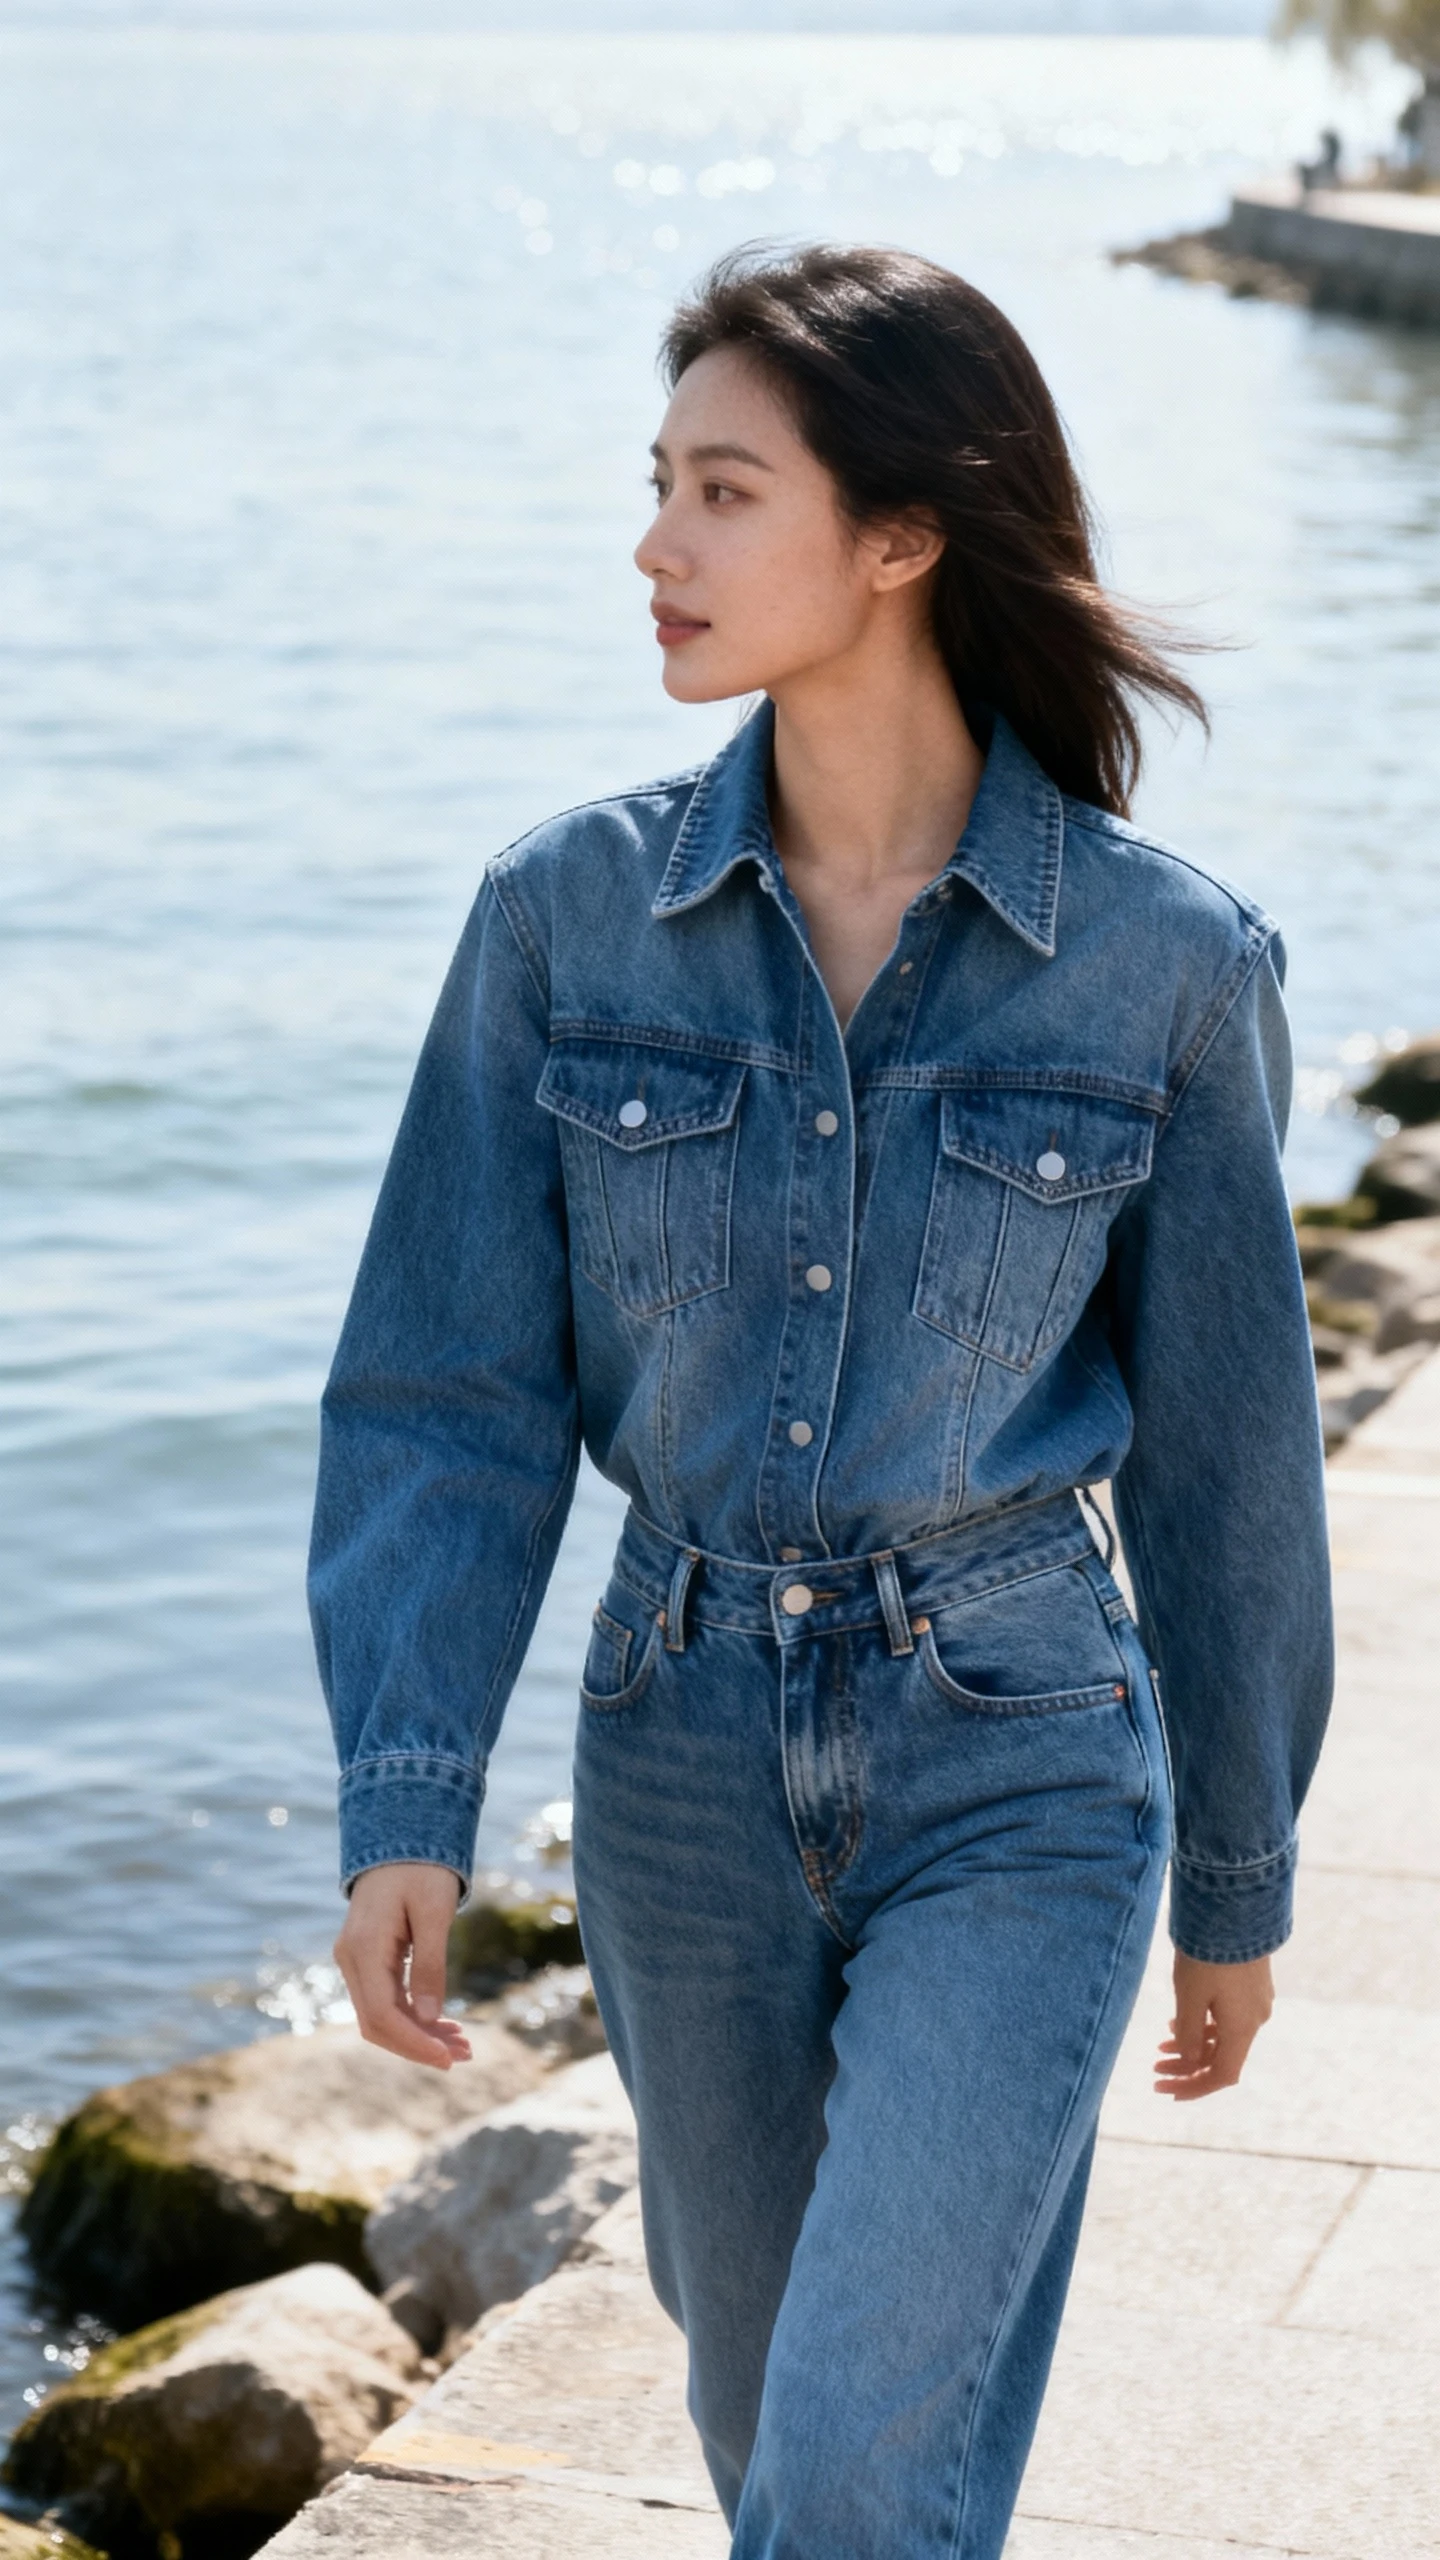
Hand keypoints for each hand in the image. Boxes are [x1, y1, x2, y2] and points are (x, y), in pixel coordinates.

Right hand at [334, 1862, 472, 2069]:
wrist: (400, 1837)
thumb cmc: (421, 1869)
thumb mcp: (435, 1913)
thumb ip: (430, 1964)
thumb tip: (428, 2017)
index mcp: (363, 1947)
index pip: (382, 2013)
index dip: (414, 2042)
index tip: (448, 2058)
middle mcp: (350, 1958)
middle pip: (377, 2023)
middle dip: (418, 2045)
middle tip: (464, 2055)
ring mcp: (354, 1960)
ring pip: (380, 2015)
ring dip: (418, 2034)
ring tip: (462, 2045)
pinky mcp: (366, 1960)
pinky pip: (385, 1999)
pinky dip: (412, 2016)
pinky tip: (443, 2024)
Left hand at [1153, 1950, 1273, 2100]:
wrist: (1235, 1906)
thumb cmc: (1208, 1952)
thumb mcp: (1190, 1996)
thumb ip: (1189, 2033)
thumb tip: (1190, 2062)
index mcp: (1243, 2028)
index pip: (1222, 2075)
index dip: (1194, 2088)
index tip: (1166, 2091)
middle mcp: (1255, 2018)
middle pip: (1222, 2057)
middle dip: (1187, 2067)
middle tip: (1155, 2068)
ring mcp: (1256, 1999)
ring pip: (1224, 2035)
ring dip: (1194, 2044)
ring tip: (1162, 2042)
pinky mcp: (1253, 1982)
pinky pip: (1229, 2016)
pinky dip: (1205, 2024)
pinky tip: (1181, 2018)